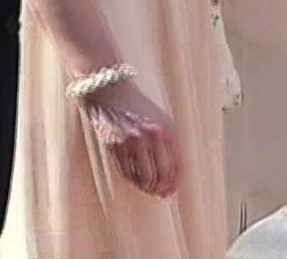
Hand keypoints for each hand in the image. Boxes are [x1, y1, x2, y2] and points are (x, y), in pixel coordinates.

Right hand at [82, 79, 180, 197]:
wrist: (112, 92)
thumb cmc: (140, 108)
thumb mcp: (161, 120)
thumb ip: (169, 143)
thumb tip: (174, 172)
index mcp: (165, 130)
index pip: (174, 164)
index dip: (174, 181)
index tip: (173, 189)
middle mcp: (149, 137)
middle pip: (159, 174)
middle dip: (162, 188)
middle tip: (162, 194)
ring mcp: (130, 142)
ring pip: (142, 177)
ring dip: (148, 188)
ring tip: (150, 189)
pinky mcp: (114, 146)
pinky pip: (126, 172)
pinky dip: (134, 181)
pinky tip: (137, 182)